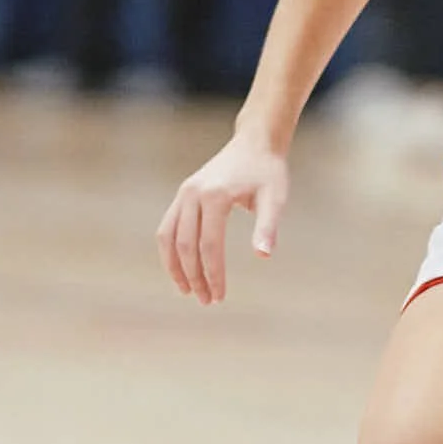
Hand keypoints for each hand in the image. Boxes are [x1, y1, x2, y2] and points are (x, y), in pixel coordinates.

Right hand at [157, 131, 289, 305]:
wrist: (255, 142)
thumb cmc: (268, 172)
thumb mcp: (275, 197)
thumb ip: (268, 226)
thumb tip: (264, 255)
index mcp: (215, 195)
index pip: (210, 245)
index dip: (213, 274)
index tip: (220, 297)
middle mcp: (193, 194)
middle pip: (186, 245)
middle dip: (195, 277)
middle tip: (207, 301)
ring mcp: (184, 193)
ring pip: (168, 238)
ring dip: (175, 267)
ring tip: (188, 291)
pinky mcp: (182, 194)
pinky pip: (167, 227)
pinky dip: (170, 250)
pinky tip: (181, 269)